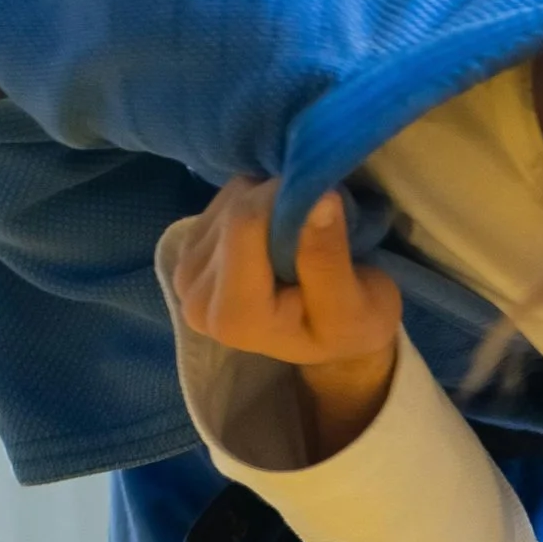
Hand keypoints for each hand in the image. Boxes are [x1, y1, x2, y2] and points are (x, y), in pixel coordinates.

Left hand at [175, 179, 401, 450]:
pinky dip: (259, 205)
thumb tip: (318, 198)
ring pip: (230, 200)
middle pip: (235, 211)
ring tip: (301, 238)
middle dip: (281, 202)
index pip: (245, 223)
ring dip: (272, 203)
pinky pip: (224, 201)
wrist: (335, 343)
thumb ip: (328, 259)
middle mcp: (198, 300)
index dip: (288, 198)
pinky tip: (278, 236)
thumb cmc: (351, 329)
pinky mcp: (189, 255)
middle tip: (319, 226)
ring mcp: (187, 277)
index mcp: (236, 318)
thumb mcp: (355, 307)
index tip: (327, 205)